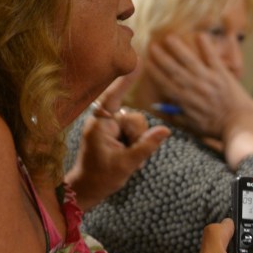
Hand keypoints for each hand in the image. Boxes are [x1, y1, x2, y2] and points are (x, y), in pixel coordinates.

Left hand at [65, 72, 170, 210]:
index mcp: (100, 125)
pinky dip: (135, 144)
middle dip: (137, 138)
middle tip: (128, 158)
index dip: (126, 80)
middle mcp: (103, 121)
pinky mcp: (113, 131)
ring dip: (137, 144)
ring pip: (138, 125)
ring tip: (126, 160)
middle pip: (135, 118)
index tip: (136, 62)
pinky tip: (127, 157)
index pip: (113, 97)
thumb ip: (146, 146)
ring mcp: (109, 126)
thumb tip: (165, 130)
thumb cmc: (101, 178)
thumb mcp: (126, 164)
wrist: (87, 190)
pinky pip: (134, 131)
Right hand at [143, 34, 252, 139]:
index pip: (165, 83)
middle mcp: (194, 87)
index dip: (154, 72)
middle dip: (162, 57)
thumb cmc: (215, 127)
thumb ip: (176, 116)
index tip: (146, 63)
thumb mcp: (192, 126)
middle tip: (152, 46)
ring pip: (189, 60)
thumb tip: (159, 106)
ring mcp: (208, 79)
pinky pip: (212, 58)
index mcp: (185, 100)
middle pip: (173, 69)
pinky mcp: (222, 74)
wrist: (239, 122)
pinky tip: (200, 35)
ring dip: (178, 48)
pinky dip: (206, 47)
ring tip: (169, 38)